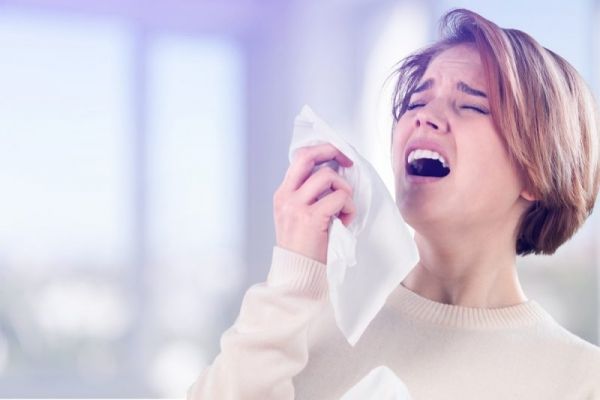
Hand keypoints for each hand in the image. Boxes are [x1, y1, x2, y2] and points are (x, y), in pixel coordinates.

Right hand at [273, 143, 355, 263]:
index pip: (299, 158)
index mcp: (282, 194)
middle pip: (308, 157)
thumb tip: (333, 176)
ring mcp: (296, 206)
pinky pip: (338, 198)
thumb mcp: (296, 217)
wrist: (297, 275)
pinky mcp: (311, 218)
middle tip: (348, 163)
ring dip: (344, 190)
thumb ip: (307, 196)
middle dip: (332, 152)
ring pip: (327, 176)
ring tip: (344, 208)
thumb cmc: (303, 248)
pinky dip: (348, 208)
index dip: (321, 151)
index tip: (338, 157)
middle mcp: (286, 196)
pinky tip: (344, 221)